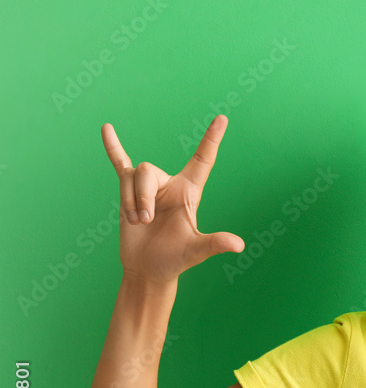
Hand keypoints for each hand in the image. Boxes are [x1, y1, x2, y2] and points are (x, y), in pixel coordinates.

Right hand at [102, 115, 244, 283]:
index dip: (212, 139)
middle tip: (146, 221)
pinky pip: (120, 165)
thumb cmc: (174, 260)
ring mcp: (148, 188)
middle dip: (141, 197)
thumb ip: (215, 244)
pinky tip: (106, 129)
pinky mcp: (128, 193)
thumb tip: (239, 246)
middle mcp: (170, 185)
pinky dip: (113, 148)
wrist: (147, 269)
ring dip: (129, 201)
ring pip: (131, 176)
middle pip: (147, 171)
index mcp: (189, 192)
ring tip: (138, 223)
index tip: (222, 118)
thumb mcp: (196, 251)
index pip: (203, 160)